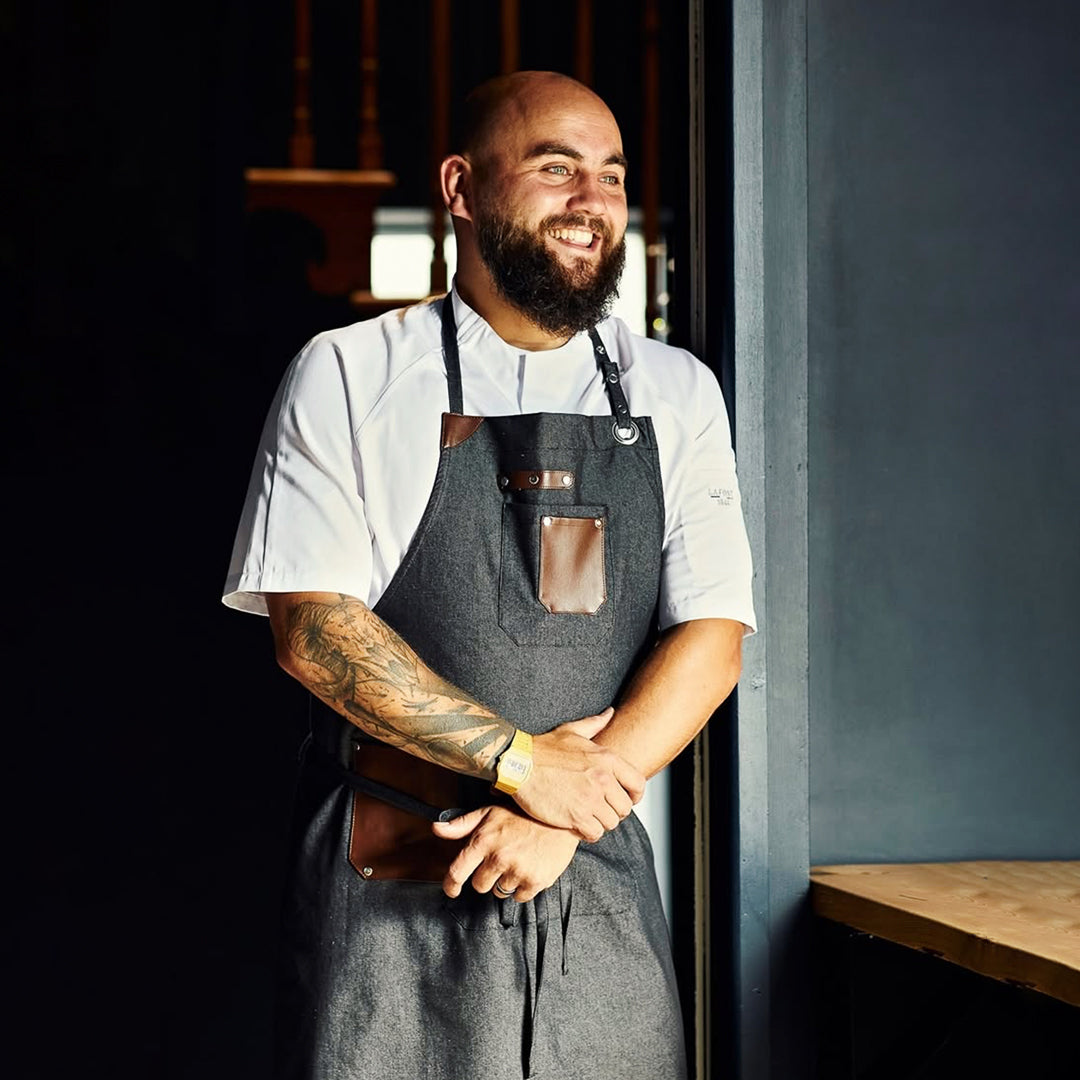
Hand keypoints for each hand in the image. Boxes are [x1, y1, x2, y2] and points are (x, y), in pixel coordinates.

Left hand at [433, 805, 579, 901]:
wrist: (561, 817)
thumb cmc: (523, 814)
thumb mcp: (490, 813)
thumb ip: (461, 824)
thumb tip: (437, 828)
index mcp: (484, 841)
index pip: (457, 872)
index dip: (451, 885)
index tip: (452, 890)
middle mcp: (499, 858)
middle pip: (480, 886)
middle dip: (487, 876)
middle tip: (500, 861)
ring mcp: (518, 871)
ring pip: (500, 892)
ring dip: (505, 881)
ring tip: (518, 861)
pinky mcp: (536, 881)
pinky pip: (520, 896)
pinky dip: (522, 887)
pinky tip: (529, 868)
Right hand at [511, 707, 645, 841]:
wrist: (517, 763)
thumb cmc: (542, 748)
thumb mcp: (571, 731)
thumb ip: (594, 723)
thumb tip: (610, 713)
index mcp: (606, 759)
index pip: (638, 784)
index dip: (635, 795)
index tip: (627, 799)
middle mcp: (602, 779)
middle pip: (625, 808)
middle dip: (614, 811)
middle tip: (600, 809)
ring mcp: (590, 798)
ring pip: (611, 823)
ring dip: (600, 822)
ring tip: (587, 816)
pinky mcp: (576, 816)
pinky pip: (595, 834)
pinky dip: (587, 833)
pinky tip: (577, 824)